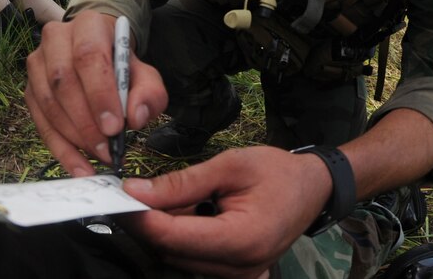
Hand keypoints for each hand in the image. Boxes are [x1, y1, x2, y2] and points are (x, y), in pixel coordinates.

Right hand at [25, 11, 168, 176]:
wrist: (100, 57)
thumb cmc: (122, 66)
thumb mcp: (145, 75)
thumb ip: (149, 94)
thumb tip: (135, 117)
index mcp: (88, 25)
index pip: (88, 56)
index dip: (100, 94)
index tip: (115, 127)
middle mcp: (55, 39)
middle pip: (62, 80)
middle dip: (86, 121)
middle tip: (108, 148)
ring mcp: (37, 64)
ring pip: (47, 103)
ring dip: (74, 137)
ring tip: (99, 157)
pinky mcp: (30, 90)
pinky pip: (40, 123)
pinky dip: (61, 150)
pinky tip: (80, 167)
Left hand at [119, 146, 331, 278]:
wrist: (313, 188)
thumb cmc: (276, 171)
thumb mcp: (229, 166)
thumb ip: (181, 183)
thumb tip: (135, 191)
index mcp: (242, 240)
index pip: (174, 237)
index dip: (141, 218)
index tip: (119, 196)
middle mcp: (240, 269)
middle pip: (172, 252)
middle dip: (147, 222)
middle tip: (133, 191)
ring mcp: (239, 276)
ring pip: (179, 258)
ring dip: (164, 229)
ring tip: (165, 196)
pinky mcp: (236, 274)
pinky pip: (194, 260)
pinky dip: (181, 236)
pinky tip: (184, 212)